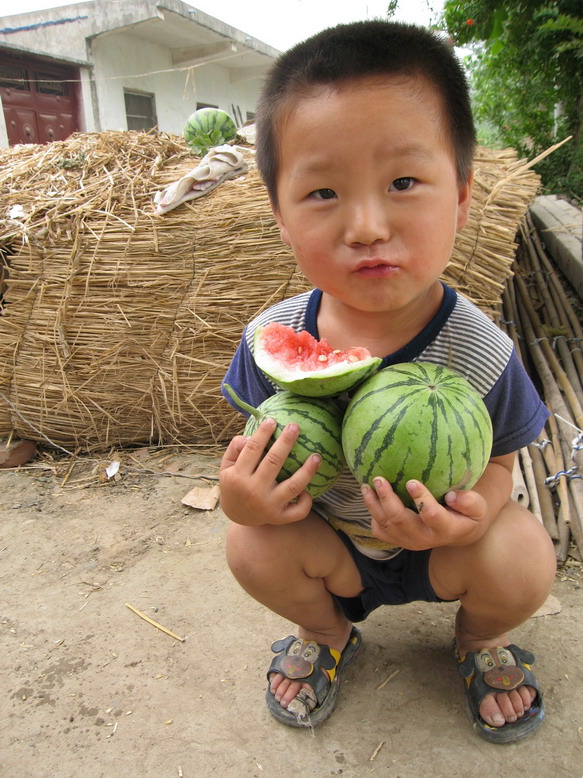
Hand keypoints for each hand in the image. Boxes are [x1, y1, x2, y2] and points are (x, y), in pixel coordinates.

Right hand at [219, 416, 321, 525]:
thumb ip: (234, 449)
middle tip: (295, 426)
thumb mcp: (226, 467)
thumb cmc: (235, 485)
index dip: (263, 433)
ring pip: (293, 486)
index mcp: (238, 477)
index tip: (273, 421)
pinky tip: (308, 489)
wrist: (237, 516)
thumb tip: (248, 437)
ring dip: (307, 470)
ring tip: (317, 456)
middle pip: (274, 461)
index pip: (252, 449)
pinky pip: (298, 511)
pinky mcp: (280, 517)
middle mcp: (254, 491)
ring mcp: (269, 505)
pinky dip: (306, 501)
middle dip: (286, 442)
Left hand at [361, 477, 488, 549]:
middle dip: (387, 499)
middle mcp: (424, 539)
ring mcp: (409, 541)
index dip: (421, 499)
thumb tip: (452, 495)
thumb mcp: (478, 508)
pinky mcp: (398, 540)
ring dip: (373, 505)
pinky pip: (380, 530)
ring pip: (386, 524)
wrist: (458, 533)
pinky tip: (370, 498)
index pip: (431, 515)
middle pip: (400, 520)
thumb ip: (469, 502)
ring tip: (367, 486)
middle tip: (379, 479)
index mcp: (445, 529)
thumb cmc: (468, 514)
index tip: (412, 481)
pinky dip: (372, 515)